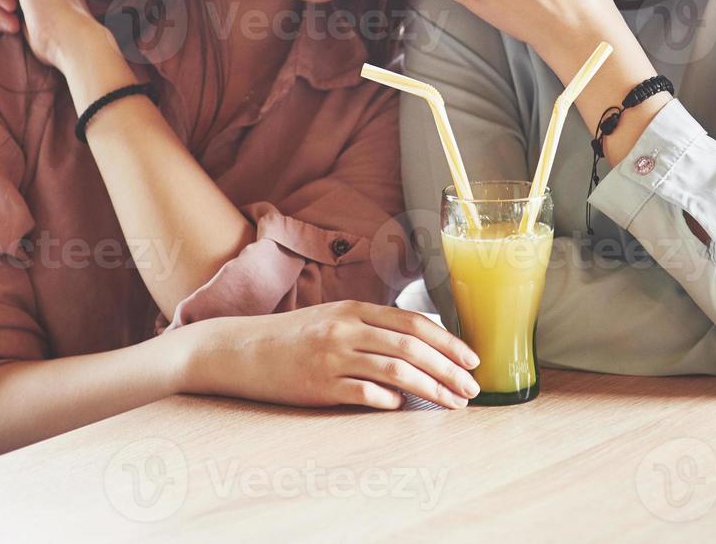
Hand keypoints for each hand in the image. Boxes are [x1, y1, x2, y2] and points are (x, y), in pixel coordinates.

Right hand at [176, 300, 481, 409]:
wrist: (242, 349)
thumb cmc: (295, 336)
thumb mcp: (335, 318)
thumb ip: (373, 327)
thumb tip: (420, 344)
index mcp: (355, 310)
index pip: (414, 323)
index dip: (449, 342)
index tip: (472, 360)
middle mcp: (347, 329)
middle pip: (412, 347)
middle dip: (449, 369)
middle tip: (472, 388)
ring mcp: (332, 357)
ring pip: (396, 371)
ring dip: (431, 388)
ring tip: (452, 402)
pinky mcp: (318, 385)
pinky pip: (362, 393)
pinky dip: (388, 399)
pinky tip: (403, 406)